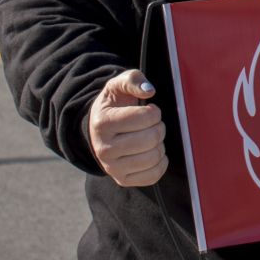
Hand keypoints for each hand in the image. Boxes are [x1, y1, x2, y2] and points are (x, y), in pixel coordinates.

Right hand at [88, 69, 167, 186]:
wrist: (99, 129)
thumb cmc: (114, 106)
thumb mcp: (118, 85)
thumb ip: (133, 80)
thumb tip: (149, 91)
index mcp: (103, 123)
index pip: (146, 117)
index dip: (154, 112)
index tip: (149, 110)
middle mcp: (104, 149)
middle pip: (152, 138)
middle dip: (159, 127)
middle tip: (151, 124)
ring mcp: (112, 168)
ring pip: (154, 157)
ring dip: (159, 144)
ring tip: (150, 137)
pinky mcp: (122, 180)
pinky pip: (154, 175)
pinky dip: (160, 162)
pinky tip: (152, 152)